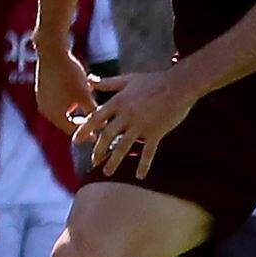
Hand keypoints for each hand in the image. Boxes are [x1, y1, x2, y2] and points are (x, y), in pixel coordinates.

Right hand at [30, 42, 91, 148]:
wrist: (51, 52)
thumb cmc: (69, 74)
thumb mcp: (84, 95)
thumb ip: (92, 111)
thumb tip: (103, 124)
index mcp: (54, 114)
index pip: (72, 130)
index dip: (87, 134)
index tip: (98, 137)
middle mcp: (45, 110)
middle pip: (66, 121)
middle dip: (81, 121)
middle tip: (94, 123)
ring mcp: (42, 99)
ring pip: (62, 110)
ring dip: (76, 109)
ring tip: (88, 105)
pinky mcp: (42, 90)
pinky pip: (57, 101)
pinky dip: (69, 101)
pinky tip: (79, 93)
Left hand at [71, 66, 194, 176]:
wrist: (179, 85)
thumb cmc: (154, 81)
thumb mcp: (127, 80)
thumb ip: (107, 83)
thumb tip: (89, 81)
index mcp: (118, 102)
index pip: (96, 118)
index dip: (84, 130)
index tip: (75, 141)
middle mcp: (126, 115)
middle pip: (106, 136)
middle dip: (98, 150)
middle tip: (93, 161)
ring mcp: (141, 125)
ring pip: (123, 146)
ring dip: (114, 161)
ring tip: (106, 172)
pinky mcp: (156, 132)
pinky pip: (148, 152)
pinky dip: (143, 164)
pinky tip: (140, 176)